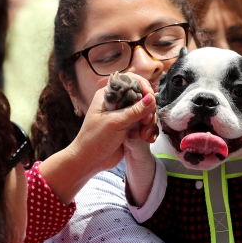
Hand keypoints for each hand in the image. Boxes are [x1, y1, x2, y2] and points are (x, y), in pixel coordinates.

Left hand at [39, 73, 156, 203]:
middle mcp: (118, 102)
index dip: (143, 87)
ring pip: (146, 111)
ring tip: (143, 135)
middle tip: (145, 122)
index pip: (131, 81)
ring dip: (149, 122)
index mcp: (109, 95)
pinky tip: (146, 138)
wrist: (89, 161)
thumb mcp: (115, 122)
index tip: (150, 98)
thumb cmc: (95, 139)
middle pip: (142, 97)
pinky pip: (144, 124)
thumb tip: (152, 98)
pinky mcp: (129, 127)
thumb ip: (135, 110)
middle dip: (148, 109)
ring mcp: (124, 115)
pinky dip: (148, 130)